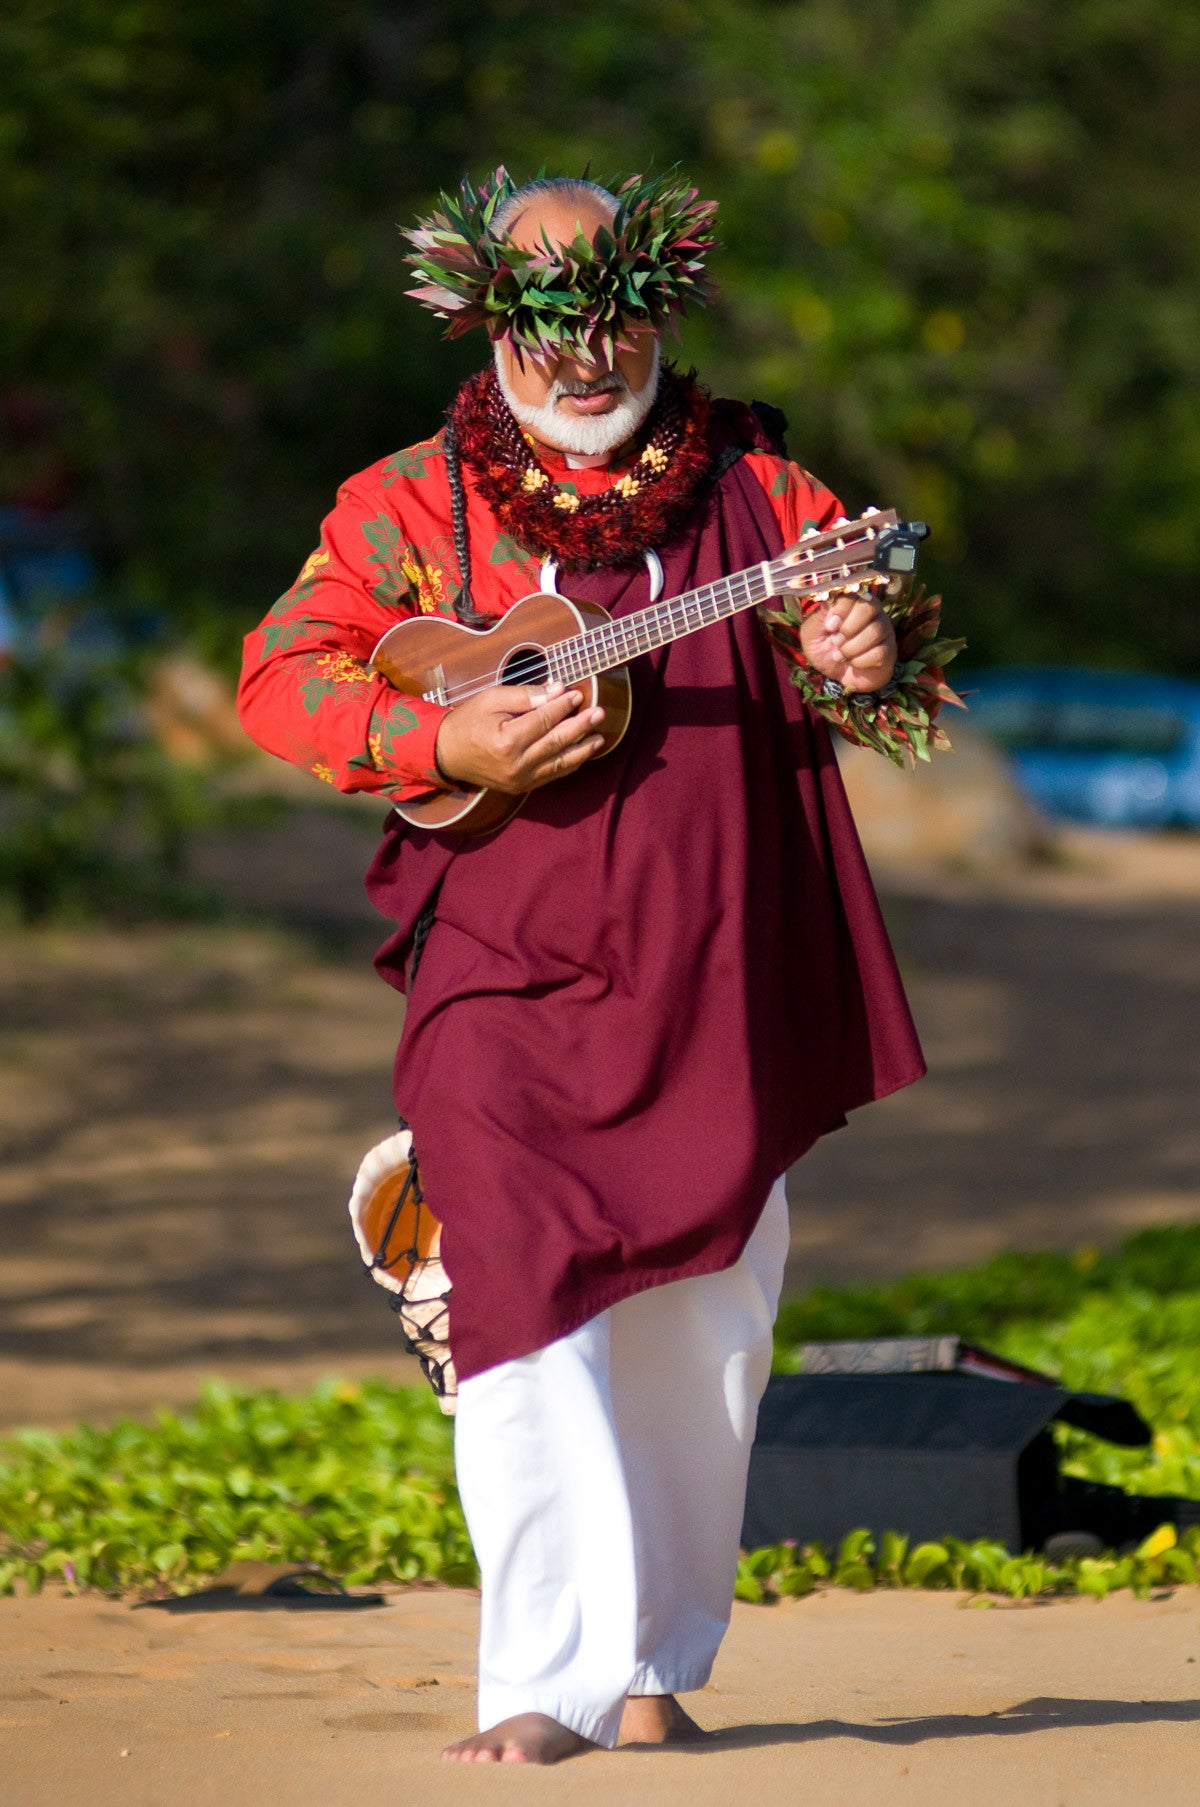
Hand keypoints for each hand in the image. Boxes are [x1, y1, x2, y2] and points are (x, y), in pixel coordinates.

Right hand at [434, 681, 605, 793]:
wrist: (446, 754)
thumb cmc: (468, 722)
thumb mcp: (491, 699)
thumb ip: (525, 696)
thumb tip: (557, 690)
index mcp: (507, 741)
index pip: (544, 720)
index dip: (563, 706)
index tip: (576, 694)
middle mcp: (516, 764)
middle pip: (557, 742)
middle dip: (581, 726)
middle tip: (599, 713)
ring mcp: (521, 779)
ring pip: (560, 763)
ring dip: (582, 749)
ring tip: (599, 736)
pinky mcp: (522, 787)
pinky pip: (552, 775)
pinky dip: (569, 763)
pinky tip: (582, 752)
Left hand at [798, 589, 897, 692]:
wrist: (838, 676)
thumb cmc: (825, 650)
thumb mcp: (812, 635)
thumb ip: (818, 618)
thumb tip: (828, 602)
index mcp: (852, 602)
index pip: (853, 594)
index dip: (841, 610)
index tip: (829, 627)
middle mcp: (872, 611)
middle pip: (868, 607)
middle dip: (848, 628)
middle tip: (836, 641)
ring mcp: (884, 629)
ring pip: (875, 631)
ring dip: (851, 648)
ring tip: (840, 655)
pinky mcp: (889, 650)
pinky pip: (879, 652)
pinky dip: (860, 661)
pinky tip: (853, 663)